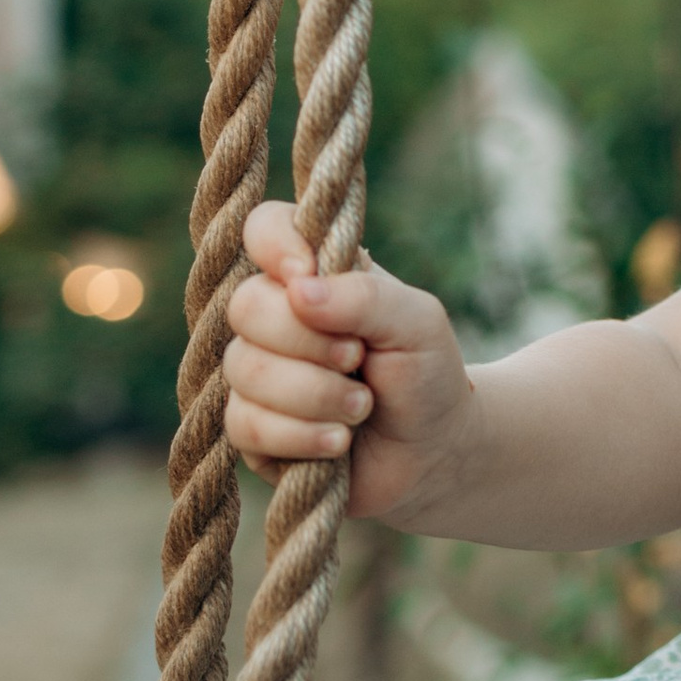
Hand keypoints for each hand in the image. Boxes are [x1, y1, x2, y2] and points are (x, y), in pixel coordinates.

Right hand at [223, 201, 476, 517]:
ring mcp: (257, 373)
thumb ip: (367, 297)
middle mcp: (276, 317)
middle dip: (308, 341)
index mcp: (315, 274)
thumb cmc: (426, 373)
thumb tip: (298, 288)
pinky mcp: (251, 429)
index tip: (306, 271)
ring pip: (246, 370)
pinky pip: (245, 425)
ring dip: (315, 395)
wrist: (435, 452)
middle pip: (246, 306)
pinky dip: (300, 436)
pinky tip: (338, 441)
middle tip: (357, 358)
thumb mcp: (417, 323)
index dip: (275, 245)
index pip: (263, 228)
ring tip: (362, 406)